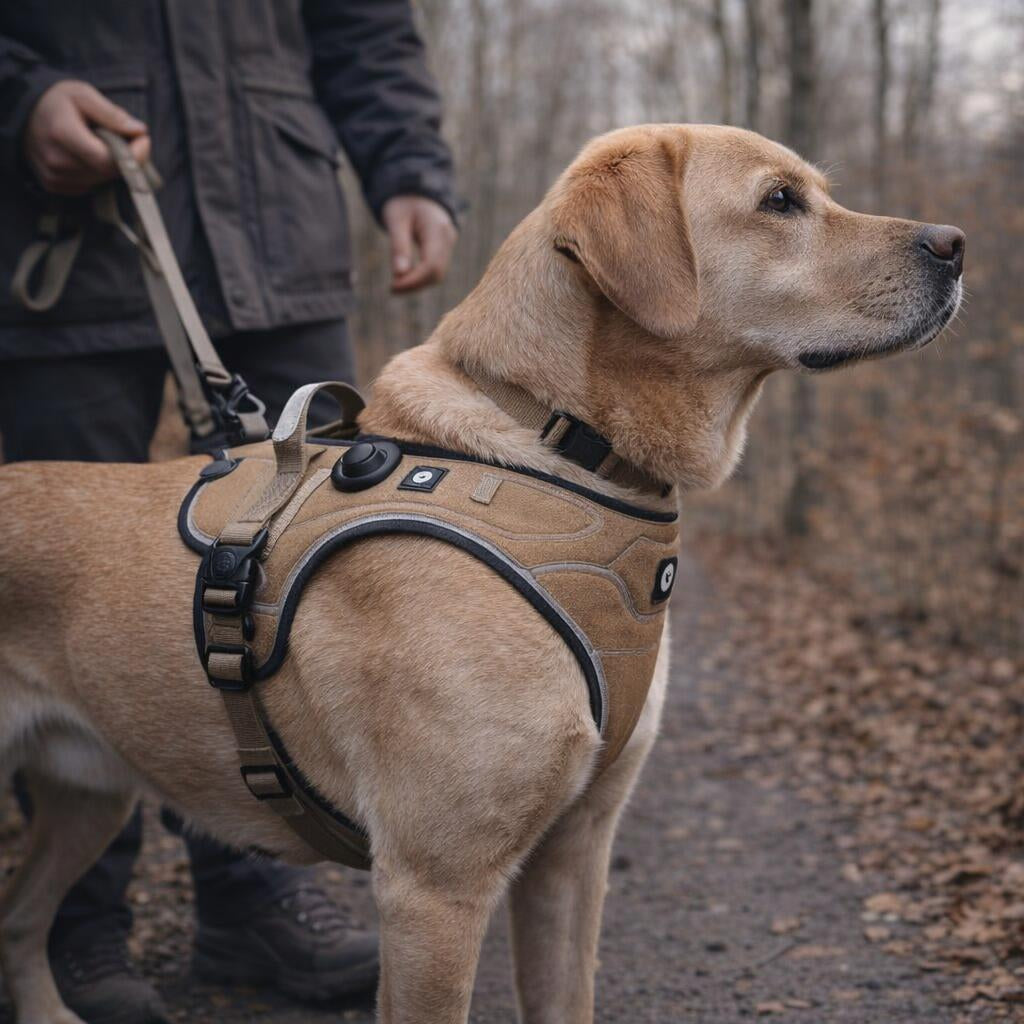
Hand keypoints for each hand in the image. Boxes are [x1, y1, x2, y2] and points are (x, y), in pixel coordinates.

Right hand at [24, 80, 149, 195]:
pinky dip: (97, 173)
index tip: (144, 139)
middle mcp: (57, 161)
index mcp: (63, 134)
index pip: (107, 160)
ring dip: (111, 166)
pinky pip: (90, 186)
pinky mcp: (55, 186)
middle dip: (125, 158)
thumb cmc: (57, 102)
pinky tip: (89, 156)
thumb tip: (140, 131)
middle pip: (108, 172)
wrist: (25, 115)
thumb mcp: (83, 95)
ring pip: (101, 181)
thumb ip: (111, 114)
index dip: (133, 155)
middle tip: (128, 139)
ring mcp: (55, 177)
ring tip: (103, 144)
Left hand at [382, 195, 456, 292]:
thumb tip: (399, 275)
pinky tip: (404, 278)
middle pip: (437, 273)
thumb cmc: (403, 203)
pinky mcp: (444, 249)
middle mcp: (447, 238)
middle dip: (415, 285)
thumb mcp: (396, 220)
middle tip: (392, 289)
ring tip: (396, 285)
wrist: (417, 191)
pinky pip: (436, 269)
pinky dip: (421, 277)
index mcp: (436, 229)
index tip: (393, 287)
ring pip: (438, 274)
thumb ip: (399, 246)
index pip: (431, 265)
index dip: (413, 280)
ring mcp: (449, 244)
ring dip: (418, 284)